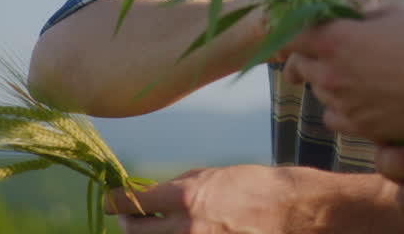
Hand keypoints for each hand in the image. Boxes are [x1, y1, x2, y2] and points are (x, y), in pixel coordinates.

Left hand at [106, 164, 310, 233]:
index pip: (134, 202)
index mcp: (187, 196)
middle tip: (125, 218)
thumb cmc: (257, 187)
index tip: (110, 201)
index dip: (116, 202)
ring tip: (151, 228)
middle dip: (126, 223)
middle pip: (135, 230)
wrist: (292, 211)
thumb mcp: (217, 175)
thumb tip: (158, 194)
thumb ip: (184, 185)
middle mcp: (186, 226)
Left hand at [283, 6, 403, 142]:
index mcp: (335, 40)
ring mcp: (341, 103)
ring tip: (357, 73)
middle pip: (300, 66)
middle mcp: (330, 74)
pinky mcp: (356, 126)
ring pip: (318, 91)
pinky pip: (332, 116)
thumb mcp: (387, 13)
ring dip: (327, 81)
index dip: (289, 34)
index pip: (289, 36)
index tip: (296, 33)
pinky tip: (359, 98)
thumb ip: (354, 6)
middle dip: (309, 57)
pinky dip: (339, 108)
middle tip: (328, 52)